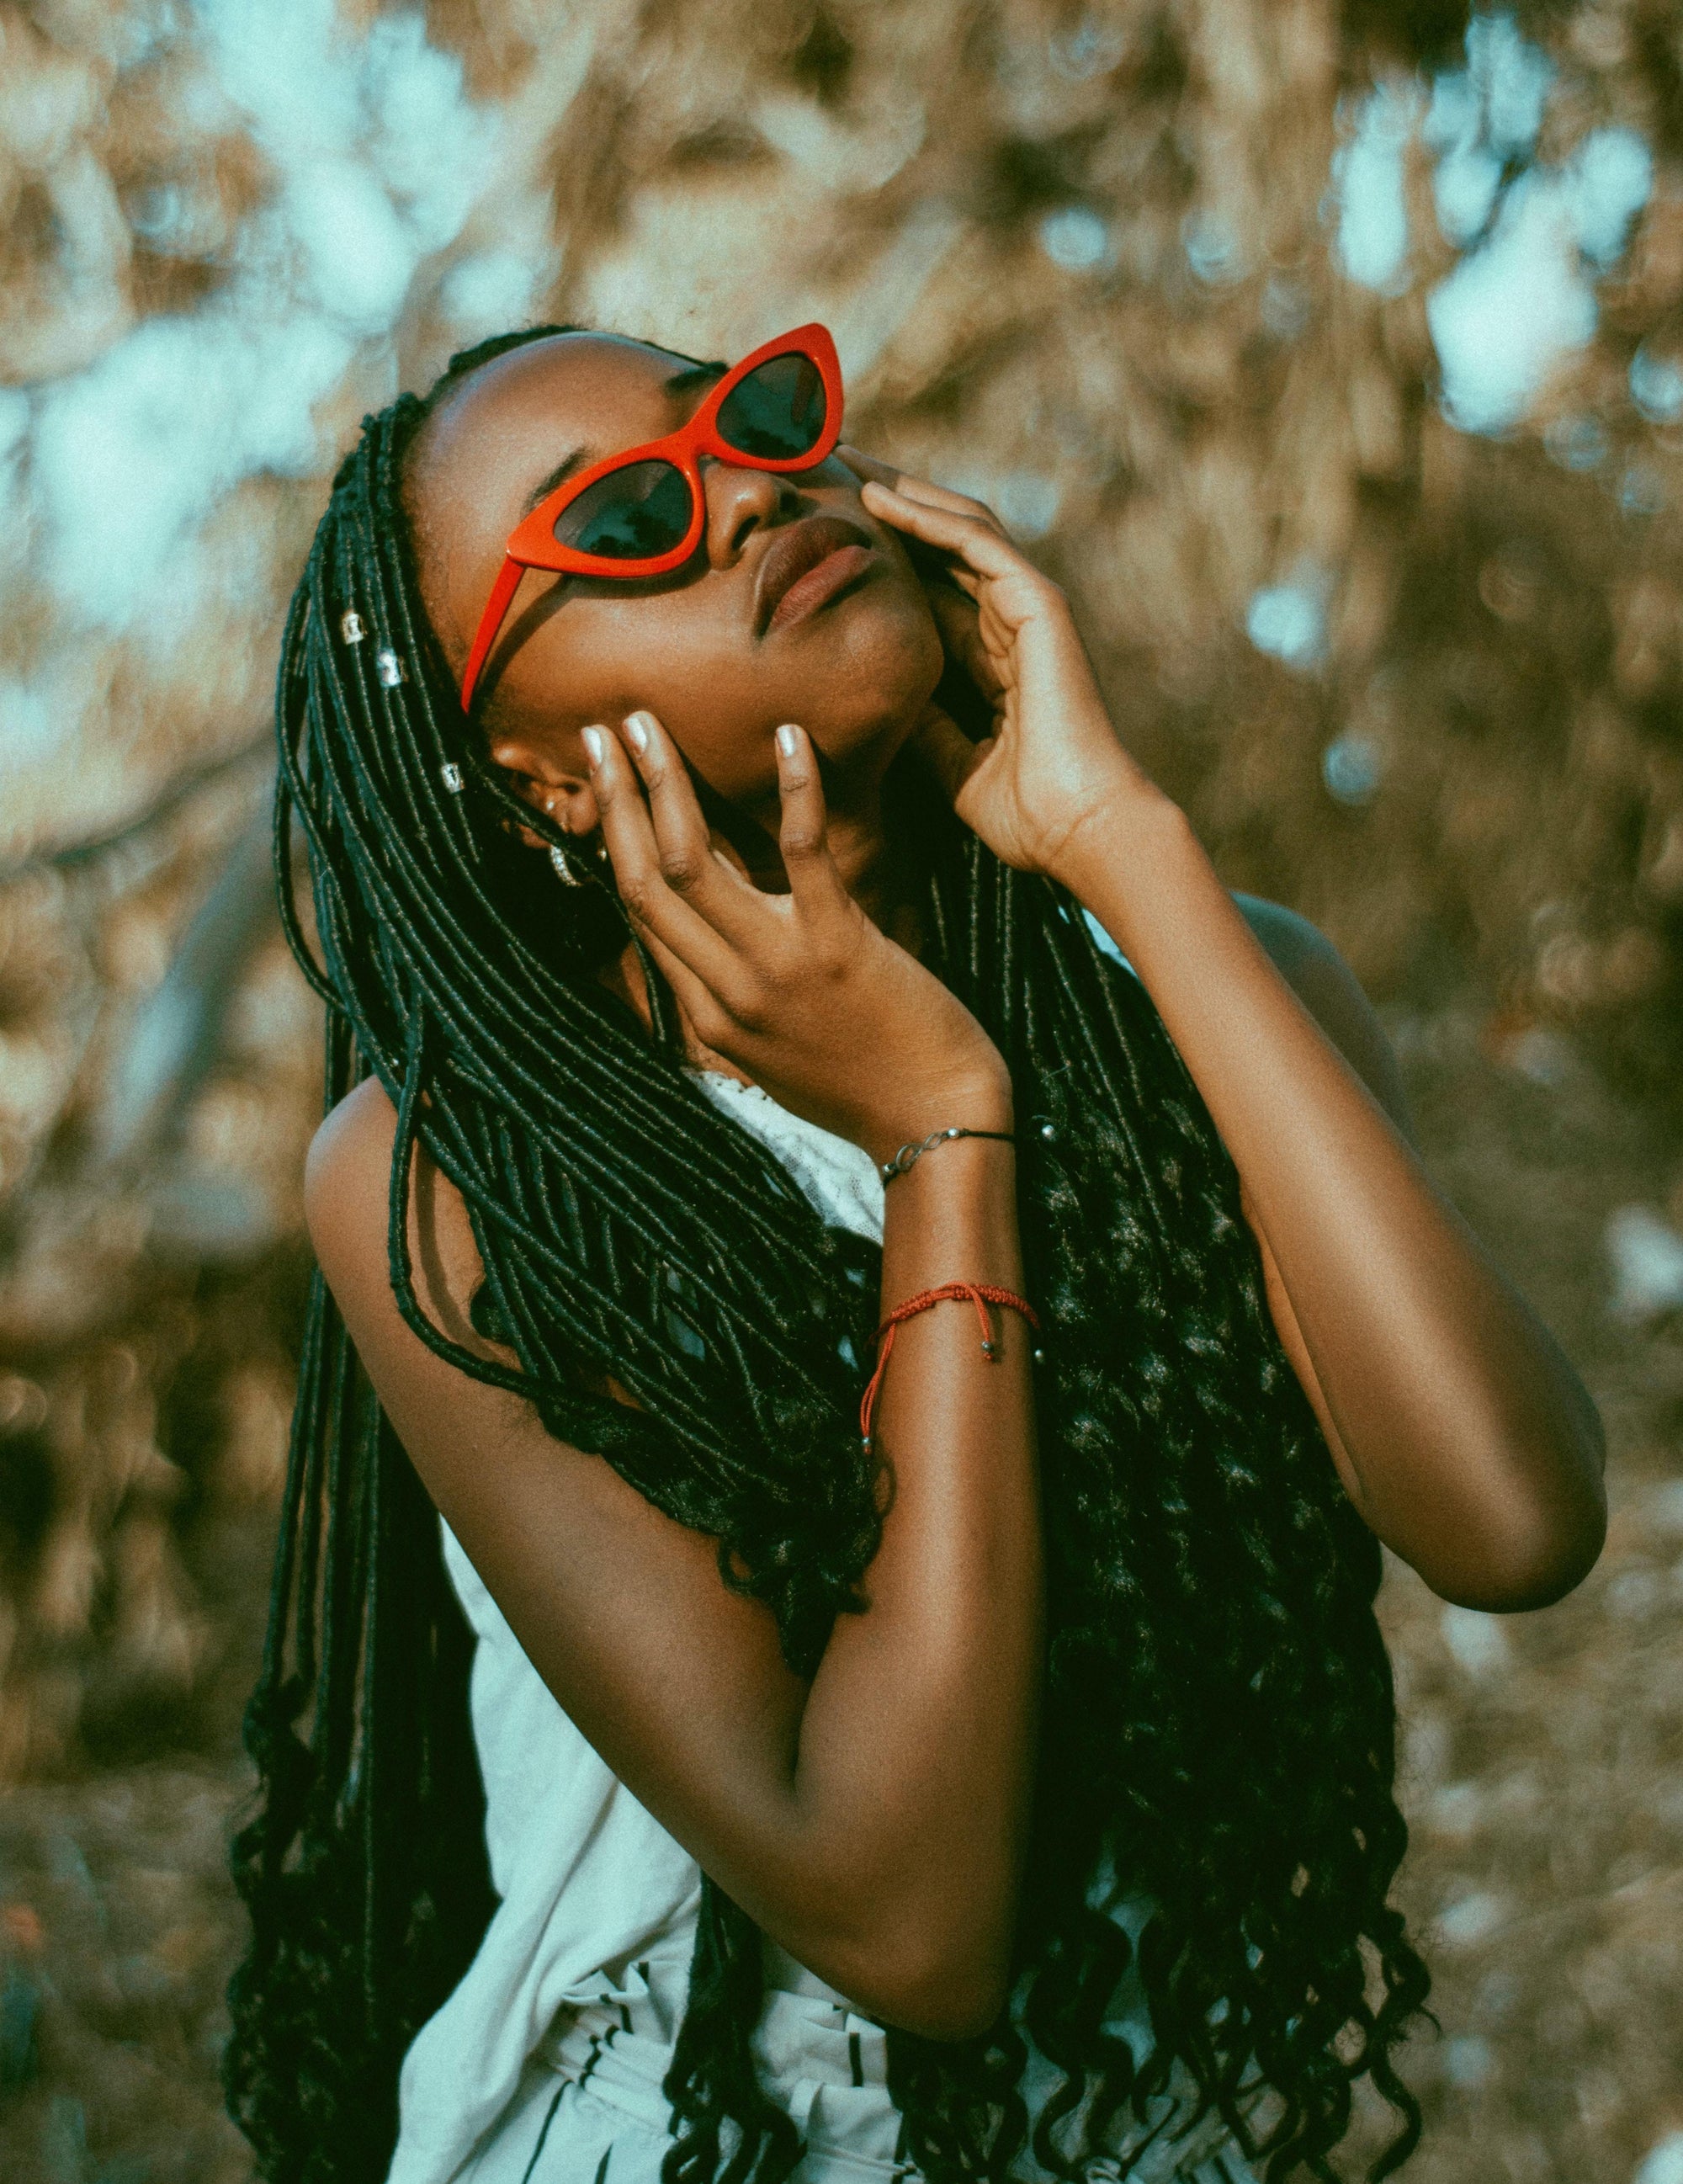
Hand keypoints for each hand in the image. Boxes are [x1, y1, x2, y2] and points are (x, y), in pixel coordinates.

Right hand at [583, 711, 1011, 1165]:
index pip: (640, 911)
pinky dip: (792, 790)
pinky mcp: (839, 946)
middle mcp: (727, 990)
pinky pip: (801, 853)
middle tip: (603, 731)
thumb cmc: (868, 1087)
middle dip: (617, 797)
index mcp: (709, 1014)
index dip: (614, 837)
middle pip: (648, 878)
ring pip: (694, 860)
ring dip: (664, 783)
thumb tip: (711, 942)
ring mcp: (778, 967)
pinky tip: (788, 737)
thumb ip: (735, 997)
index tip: (604, 781)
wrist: (935, 1126)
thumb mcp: (775, 1054)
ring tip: (648, 723)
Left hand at [841, 449, 1161, 881]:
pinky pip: (977, 543)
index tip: (823, 530)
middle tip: (827, 469)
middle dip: (888, 503)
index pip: (931, 584)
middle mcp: (1010, 622)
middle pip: (942, 541)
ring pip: (959, 526)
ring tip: (844, 462)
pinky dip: (928, 517)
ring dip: (901, 492)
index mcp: (992, 656)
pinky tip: (881, 498)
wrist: (1079, 830)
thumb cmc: (1026, 813)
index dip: (882, 552)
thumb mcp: (950, 761)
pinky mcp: (1040, 605)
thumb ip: (921, 723)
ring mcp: (1029, 608)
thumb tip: (874, 691)